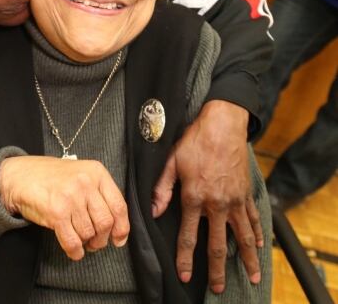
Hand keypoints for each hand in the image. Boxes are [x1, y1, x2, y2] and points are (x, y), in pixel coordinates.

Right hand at [0, 156, 128, 260]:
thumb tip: (117, 228)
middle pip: (105, 222)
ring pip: (89, 233)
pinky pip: (72, 241)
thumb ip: (99, 194)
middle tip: (95, 242)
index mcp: (96, 172)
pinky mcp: (56, 212)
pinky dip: (75, 251)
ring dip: (86, 243)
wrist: (18, 176)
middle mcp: (85, 183)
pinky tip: (73, 250)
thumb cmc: (50, 178)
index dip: (121, 228)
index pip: (119, 206)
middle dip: (101, 239)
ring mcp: (70, 197)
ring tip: (79, 240)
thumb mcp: (80, 175)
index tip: (118, 239)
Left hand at [151, 100, 262, 293]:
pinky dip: (257, 234)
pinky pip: (253, 219)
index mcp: (194, 197)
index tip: (185, 275)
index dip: (185, 257)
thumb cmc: (194, 141)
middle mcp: (217, 203)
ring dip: (246, 259)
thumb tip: (152, 211)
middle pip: (218, 245)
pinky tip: (259, 247)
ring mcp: (235, 200)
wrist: (223, 124)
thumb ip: (161, 189)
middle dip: (217, 270)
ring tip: (250, 277)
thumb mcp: (170, 162)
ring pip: (242, 236)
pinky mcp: (246, 193)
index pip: (188, 235)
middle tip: (217, 288)